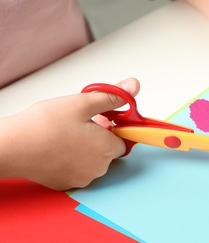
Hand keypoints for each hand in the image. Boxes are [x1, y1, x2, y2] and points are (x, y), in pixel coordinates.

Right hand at [0, 77, 139, 189]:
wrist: (10, 148)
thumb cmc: (44, 126)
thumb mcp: (82, 103)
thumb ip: (112, 96)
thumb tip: (133, 87)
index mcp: (107, 149)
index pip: (125, 138)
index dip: (115, 126)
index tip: (102, 117)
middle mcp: (99, 168)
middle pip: (109, 149)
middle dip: (100, 134)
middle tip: (81, 121)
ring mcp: (82, 178)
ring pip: (93, 159)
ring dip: (86, 146)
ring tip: (67, 132)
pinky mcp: (65, 183)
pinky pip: (77, 168)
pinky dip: (73, 157)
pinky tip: (58, 146)